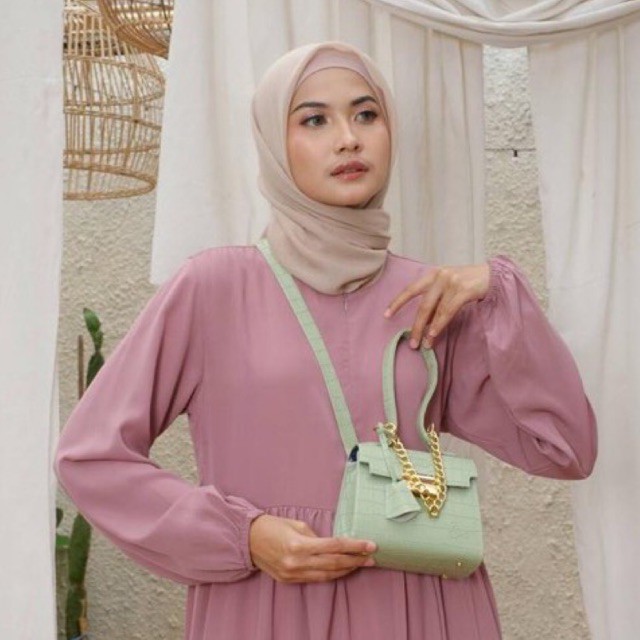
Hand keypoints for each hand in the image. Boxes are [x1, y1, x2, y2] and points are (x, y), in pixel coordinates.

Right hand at [249, 514, 376, 582]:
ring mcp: (294, 574)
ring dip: (347, 570)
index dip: (355, 546)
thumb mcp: (296, 525)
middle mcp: (298, 563)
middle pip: (335, 563)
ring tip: (361, 564)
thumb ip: (316, 536)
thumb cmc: (272, 526)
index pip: (335, 546)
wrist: (248, 541)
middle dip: (356, 560)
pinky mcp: (290, 580)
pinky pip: (316, 579)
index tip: (371, 545)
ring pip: (328, 574)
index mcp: (300, 545)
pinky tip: (342, 570)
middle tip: (372, 557)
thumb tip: (333, 545)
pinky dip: (331, 574)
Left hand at [383, 262, 490, 347]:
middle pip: (422, 305)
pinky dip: (440, 324)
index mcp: (433, 275)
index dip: (397, 302)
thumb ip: (436, 297)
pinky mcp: (464, 290)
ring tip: (424, 344)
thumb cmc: (469, 282)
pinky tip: (434, 334)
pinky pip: (448, 311)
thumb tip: (423, 321)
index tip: (386, 315)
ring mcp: (452, 282)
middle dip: (415, 325)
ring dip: (428, 330)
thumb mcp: (449, 284)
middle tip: (411, 342)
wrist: (494, 275)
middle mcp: (440, 276)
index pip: (411, 289)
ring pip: (435, 310)